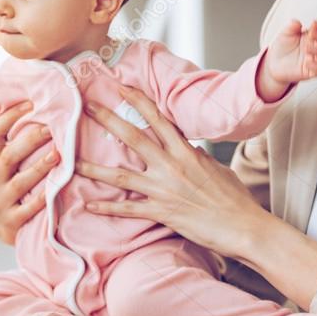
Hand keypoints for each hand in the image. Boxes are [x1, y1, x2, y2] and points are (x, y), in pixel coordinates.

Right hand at [0, 101, 58, 245]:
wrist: (2, 225)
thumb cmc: (14, 184)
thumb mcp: (11, 163)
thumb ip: (21, 140)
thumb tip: (44, 105)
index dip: (9, 117)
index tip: (31, 103)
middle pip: (8, 156)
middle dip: (30, 140)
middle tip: (51, 128)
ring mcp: (2, 200)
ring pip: (19, 182)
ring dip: (38, 167)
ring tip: (57, 155)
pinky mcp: (12, 221)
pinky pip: (26, 210)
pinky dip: (40, 199)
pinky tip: (54, 190)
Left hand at [76, 85, 270, 259]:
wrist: (245, 227)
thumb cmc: (235, 199)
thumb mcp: (217, 169)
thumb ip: (198, 158)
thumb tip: (189, 151)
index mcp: (186, 151)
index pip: (157, 119)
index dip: (137, 101)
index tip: (120, 88)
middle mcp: (171, 166)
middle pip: (132, 138)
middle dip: (107, 120)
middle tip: (85, 107)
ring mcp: (164, 189)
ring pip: (120, 175)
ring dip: (93, 167)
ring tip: (71, 160)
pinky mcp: (162, 213)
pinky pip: (128, 209)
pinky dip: (108, 208)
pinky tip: (89, 205)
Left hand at [258, 20, 316, 100]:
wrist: (273, 63)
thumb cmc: (282, 47)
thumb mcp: (285, 34)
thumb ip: (291, 27)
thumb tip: (297, 22)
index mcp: (311, 36)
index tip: (314, 24)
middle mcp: (314, 47)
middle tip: (311, 36)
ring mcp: (314, 59)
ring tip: (307, 48)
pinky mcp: (310, 71)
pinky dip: (316, 66)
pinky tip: (307, 61)